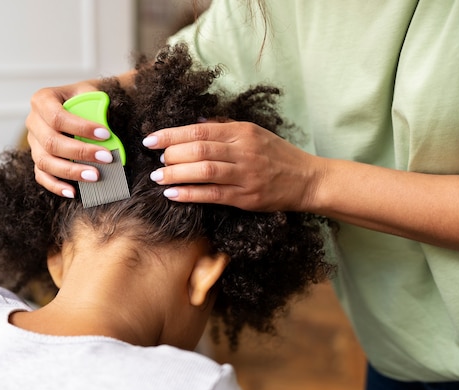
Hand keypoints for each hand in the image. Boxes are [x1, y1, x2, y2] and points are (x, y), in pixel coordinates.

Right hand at [25, 81, 115, 197]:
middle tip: (106, 158)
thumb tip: (109, 135)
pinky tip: (73, 191)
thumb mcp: (92, 94)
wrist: (82, 104)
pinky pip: (42, 176)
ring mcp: (34, 143)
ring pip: (45, 161)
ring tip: (95, 176)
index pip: (57, 116)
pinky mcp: (38, 159)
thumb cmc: (87, 100)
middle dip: (80, 152)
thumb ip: (97, 109)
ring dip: (71, 171)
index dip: (80, 127)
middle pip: (50, 142)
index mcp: (42, 100)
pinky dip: (56, 186)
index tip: (105, 134)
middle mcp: (33, 121)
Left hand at [143, 120, 326, 211]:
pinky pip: (212, 195)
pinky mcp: (246, 198)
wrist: (306, 180)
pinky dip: (190, 194)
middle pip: (199, 149)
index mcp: (242, 132)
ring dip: (176, 174)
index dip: (172, 135)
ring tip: (158, 178)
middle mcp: (243, 151)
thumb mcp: (255, 133)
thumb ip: (225, 128)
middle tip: (157, 160)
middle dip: (172, 154)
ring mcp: (245, 175)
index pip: (200, 131)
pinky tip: (172, 194)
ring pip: (203, 171)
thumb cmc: (277, 155)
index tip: (152, 139)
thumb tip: (197, 123)